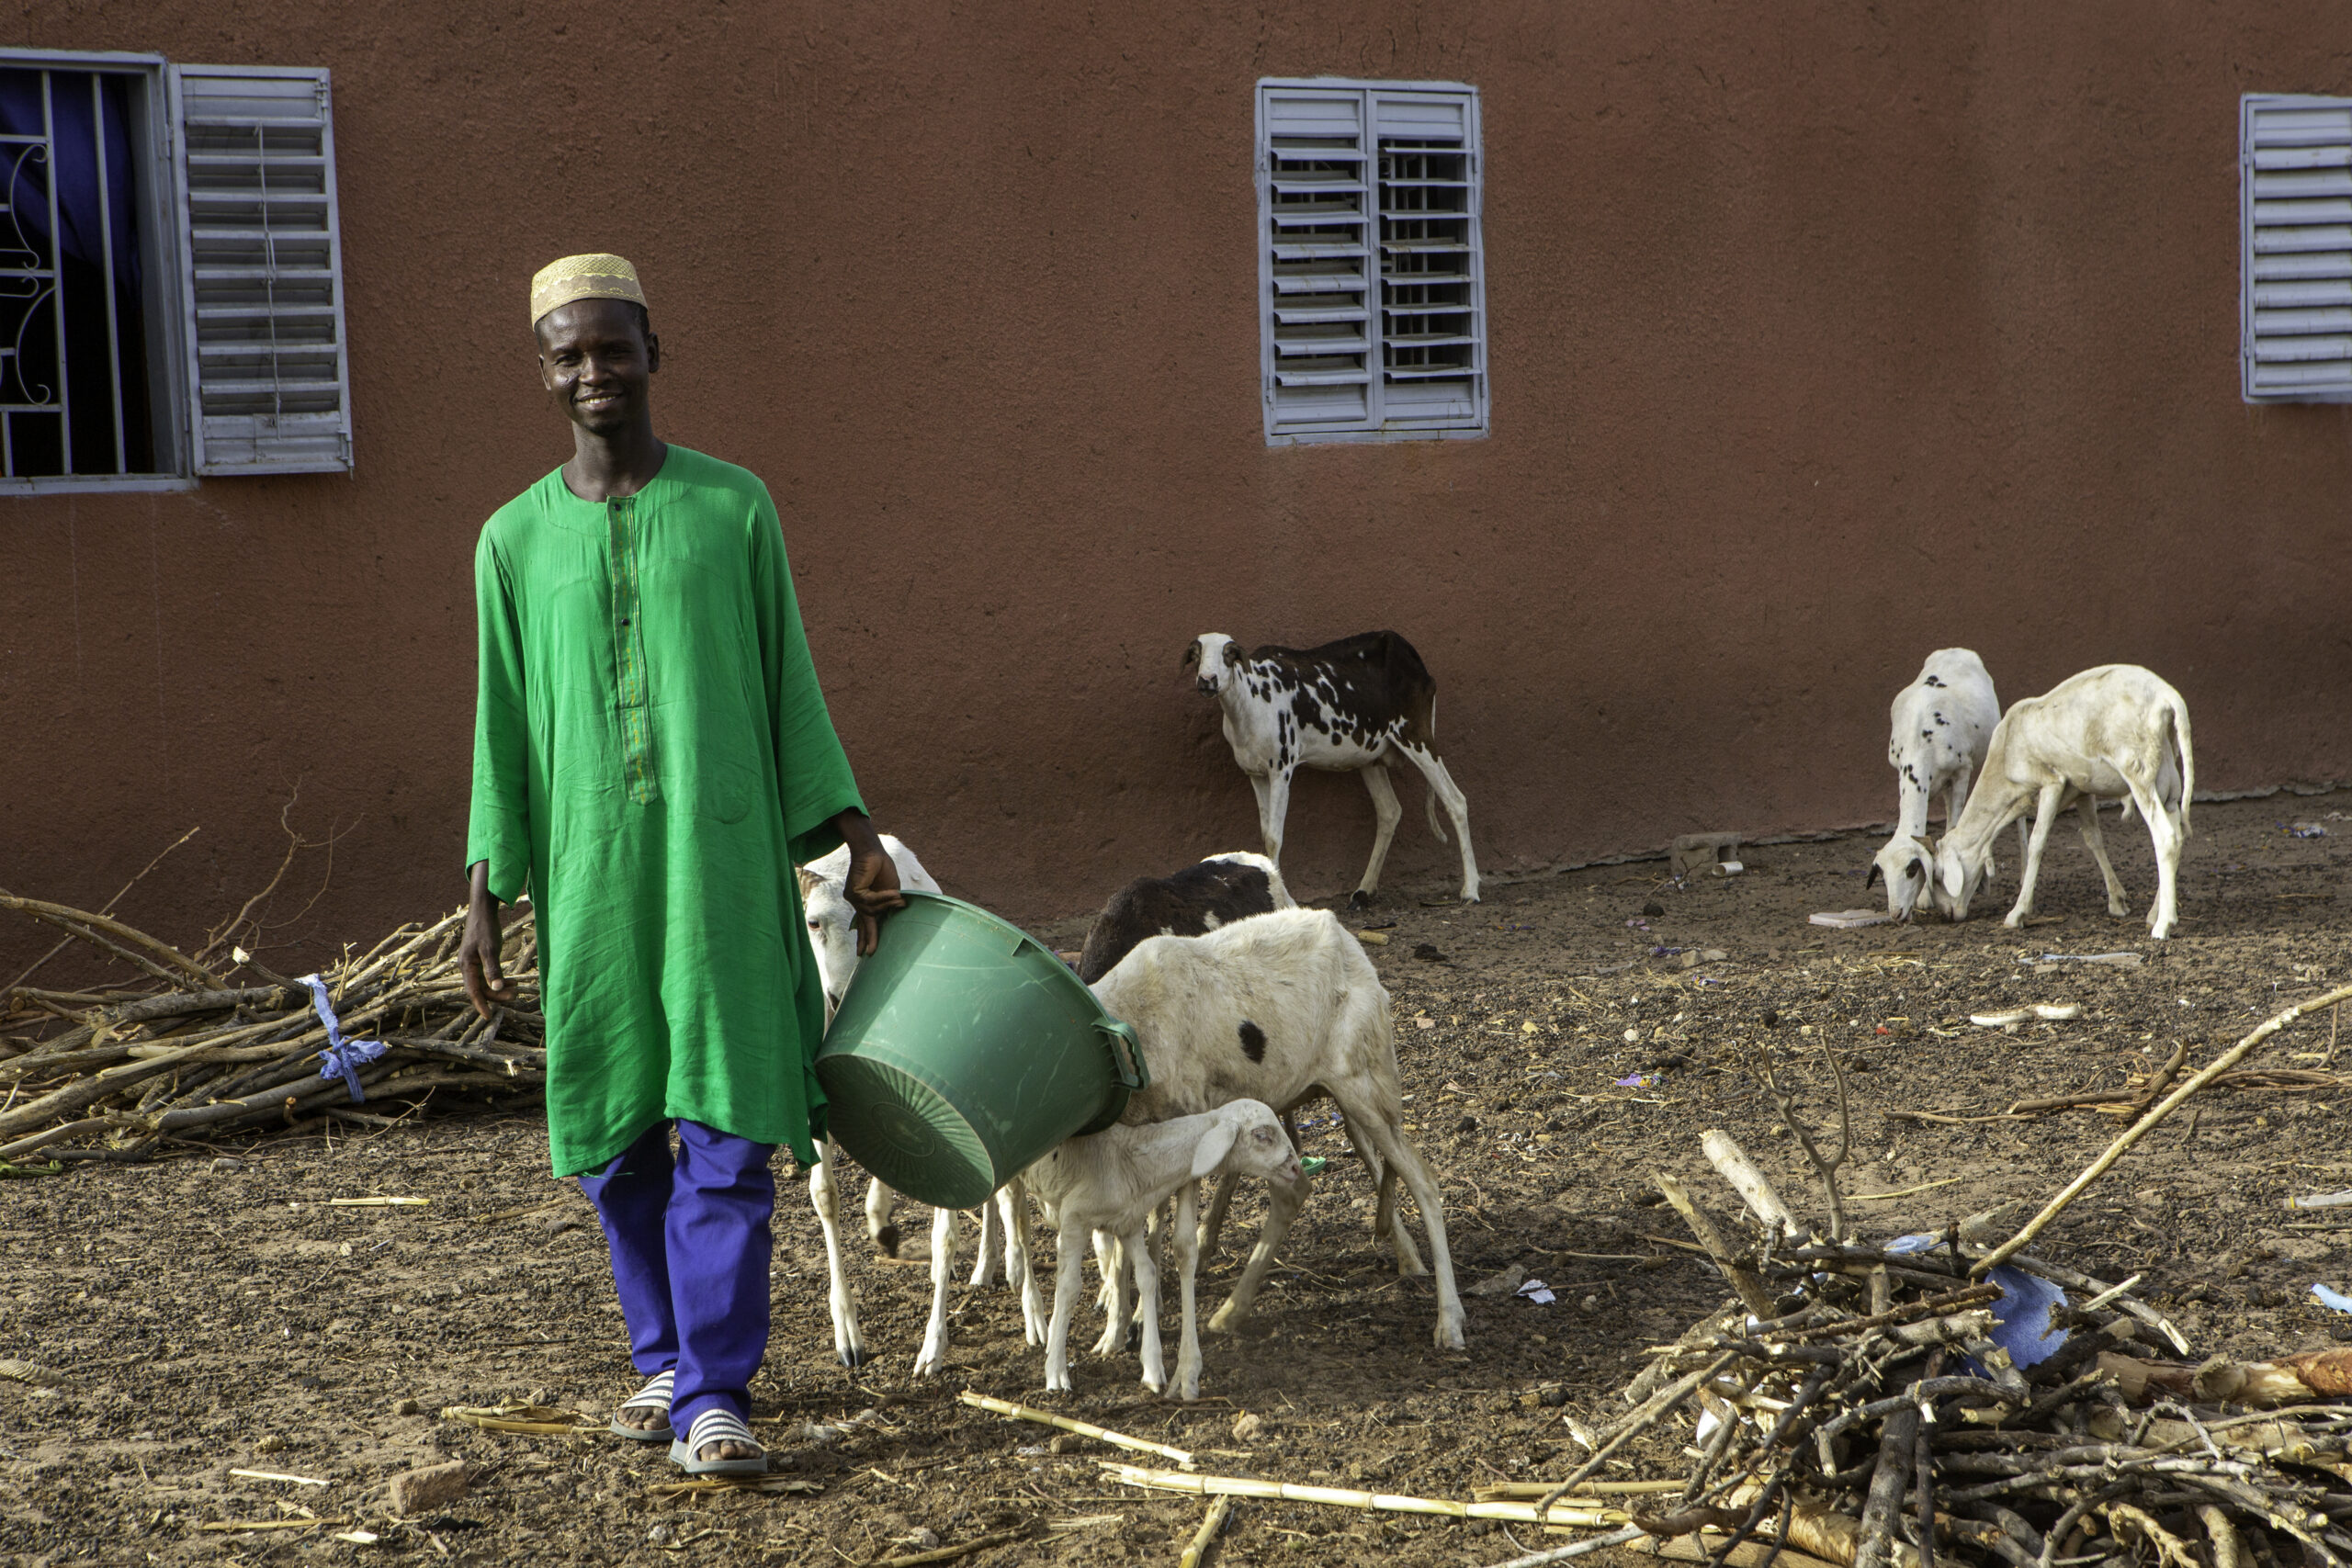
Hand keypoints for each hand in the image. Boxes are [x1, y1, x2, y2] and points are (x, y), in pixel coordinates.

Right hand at [460, 860, 519, 1017]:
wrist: (483, 909)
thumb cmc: (485, 927)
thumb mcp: (490, 948)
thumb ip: (493, 969)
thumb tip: (496, 989)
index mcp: (466, 965)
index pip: (473, 991)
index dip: (481, 1005)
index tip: (488, 1017)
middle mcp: (466, 966)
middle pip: (480, 988)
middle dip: (497, 995)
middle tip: (515, 995)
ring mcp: (472, 962)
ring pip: (484, 982)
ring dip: (499, 988)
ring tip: (516, 988)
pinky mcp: (478, 958)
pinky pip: (487, 975)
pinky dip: (498, 979)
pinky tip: (511, 980)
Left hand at [833, 810, 905, 957]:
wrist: (873, 852)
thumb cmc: (882, 869)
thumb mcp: (891, 890)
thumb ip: (890, 904)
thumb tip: (896, 911)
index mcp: (866, 903)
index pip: (865, 923)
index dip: (866, 936)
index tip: (865, 951)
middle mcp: (858, 902)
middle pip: (863, 924)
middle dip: (866, 939)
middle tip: (866, 954)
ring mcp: (854, 898)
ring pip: (872, 911)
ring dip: (887, 903)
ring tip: (898, 896)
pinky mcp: (854, 893)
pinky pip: (871, 901)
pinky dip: (884, 897)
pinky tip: (894, 892)